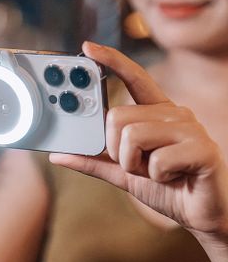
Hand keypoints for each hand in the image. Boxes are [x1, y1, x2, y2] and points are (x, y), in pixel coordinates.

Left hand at [50, 42, 227, 239]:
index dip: (111, 60)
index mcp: (156, 112)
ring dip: (135, 165)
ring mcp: (190, 127)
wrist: (205, 214)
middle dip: (118, 150)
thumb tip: (58, 155)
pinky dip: (156, 177)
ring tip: (157, 172)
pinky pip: (156, 161)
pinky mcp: (202, 148)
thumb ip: (93, 160)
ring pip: (132, 136)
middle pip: (117, 116)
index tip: (87, 47)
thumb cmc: (167, 187)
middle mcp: (174, 112)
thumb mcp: (122, 172)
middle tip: (138, 164)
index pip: (133, 77)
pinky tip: (175, 178)